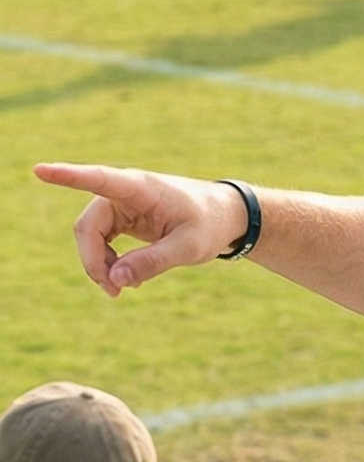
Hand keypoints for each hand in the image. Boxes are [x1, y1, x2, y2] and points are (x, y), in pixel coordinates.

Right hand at [33, 163, 250, 297]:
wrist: (225, 218)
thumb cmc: (211, 224)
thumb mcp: (189, 248)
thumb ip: (153, 262)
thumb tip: (115, 279)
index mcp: (141, 188)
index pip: (99, 179)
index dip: (68, 176)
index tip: (40, 170)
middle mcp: (125, 192)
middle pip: (87, 227)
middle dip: (93, 261)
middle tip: (114, 290)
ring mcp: (121, 206)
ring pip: (90, 237)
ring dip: (100, 266)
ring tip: (122, 289)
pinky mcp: (122, 219)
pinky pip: (100, 242)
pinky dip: (108, 264)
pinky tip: (126, 280)